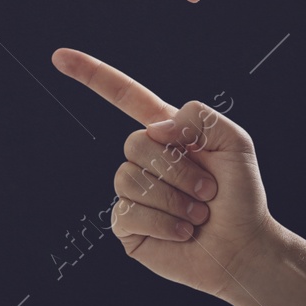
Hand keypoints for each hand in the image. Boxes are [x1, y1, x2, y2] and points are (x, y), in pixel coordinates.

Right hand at [52, 48, 279, 298]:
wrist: (246, 248)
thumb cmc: (242, 197)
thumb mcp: (234, 142)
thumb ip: (199, 116)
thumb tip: (156, 130)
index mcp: (165, 133)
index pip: (123, 95)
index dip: (91, 74)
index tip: (59, 57)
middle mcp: (144, 160)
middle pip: (134, 143)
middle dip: (177, 169)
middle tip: (208, 190)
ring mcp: (132, 192)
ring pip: (129, 180)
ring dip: (173, 199)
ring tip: (197, 213)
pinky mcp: (128, 225)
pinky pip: (128, 213)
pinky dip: (164, 223)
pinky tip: (183, 232)